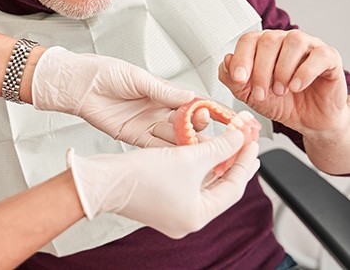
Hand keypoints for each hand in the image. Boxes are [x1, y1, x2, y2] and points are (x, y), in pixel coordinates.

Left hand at [32, 47, 195, 146]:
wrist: (80, 85)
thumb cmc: (105, 73)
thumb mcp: (137, 78)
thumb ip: (163, 91)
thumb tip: (190, 96)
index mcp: (162, 91)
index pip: (192, 101)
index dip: (209, 108)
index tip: (227, 115)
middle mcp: (158, 109)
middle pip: (186, 122)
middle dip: (199, 126)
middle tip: (209, 129)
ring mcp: (147, 124)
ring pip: (173, 137)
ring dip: (187, 143)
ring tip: (201, 147)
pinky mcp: (134, 137)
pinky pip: (155, 147)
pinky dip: (168, 152)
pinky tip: (180, 157)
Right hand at [67, 129, 258, 238]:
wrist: (103, 180)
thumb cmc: (140, 176)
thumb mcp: (188, 157)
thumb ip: (219, 147)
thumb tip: (240, 137)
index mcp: (198, 216)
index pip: (233, 187)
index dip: (244, 161)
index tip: (252, 142)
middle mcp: (187, 217)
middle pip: (219, 186)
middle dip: (232, 162)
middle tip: (245, 143)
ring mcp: (172, 209)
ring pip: (203, 183)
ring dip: (214, 161)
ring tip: (227, 142)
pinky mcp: (160, 199)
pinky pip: (188, 181)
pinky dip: (197, 165)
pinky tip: (201, 149)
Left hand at [218, 30, 348, 136]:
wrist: (307, 120)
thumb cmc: (280, 102)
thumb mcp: (249, 95)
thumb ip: (233, 79)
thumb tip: (226, 60)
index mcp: (263, 46)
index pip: (249, 39)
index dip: (241, 58)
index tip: (239, 78)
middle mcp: (284, 41)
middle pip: (269, 40)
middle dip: (261, 70)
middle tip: (262, 93)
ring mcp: (308, 46)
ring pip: (293, 42)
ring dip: (282, 70)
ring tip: (280, 90)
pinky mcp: (329, 58)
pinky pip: (319, 55)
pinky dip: (305, 72)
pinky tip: (297, 86)